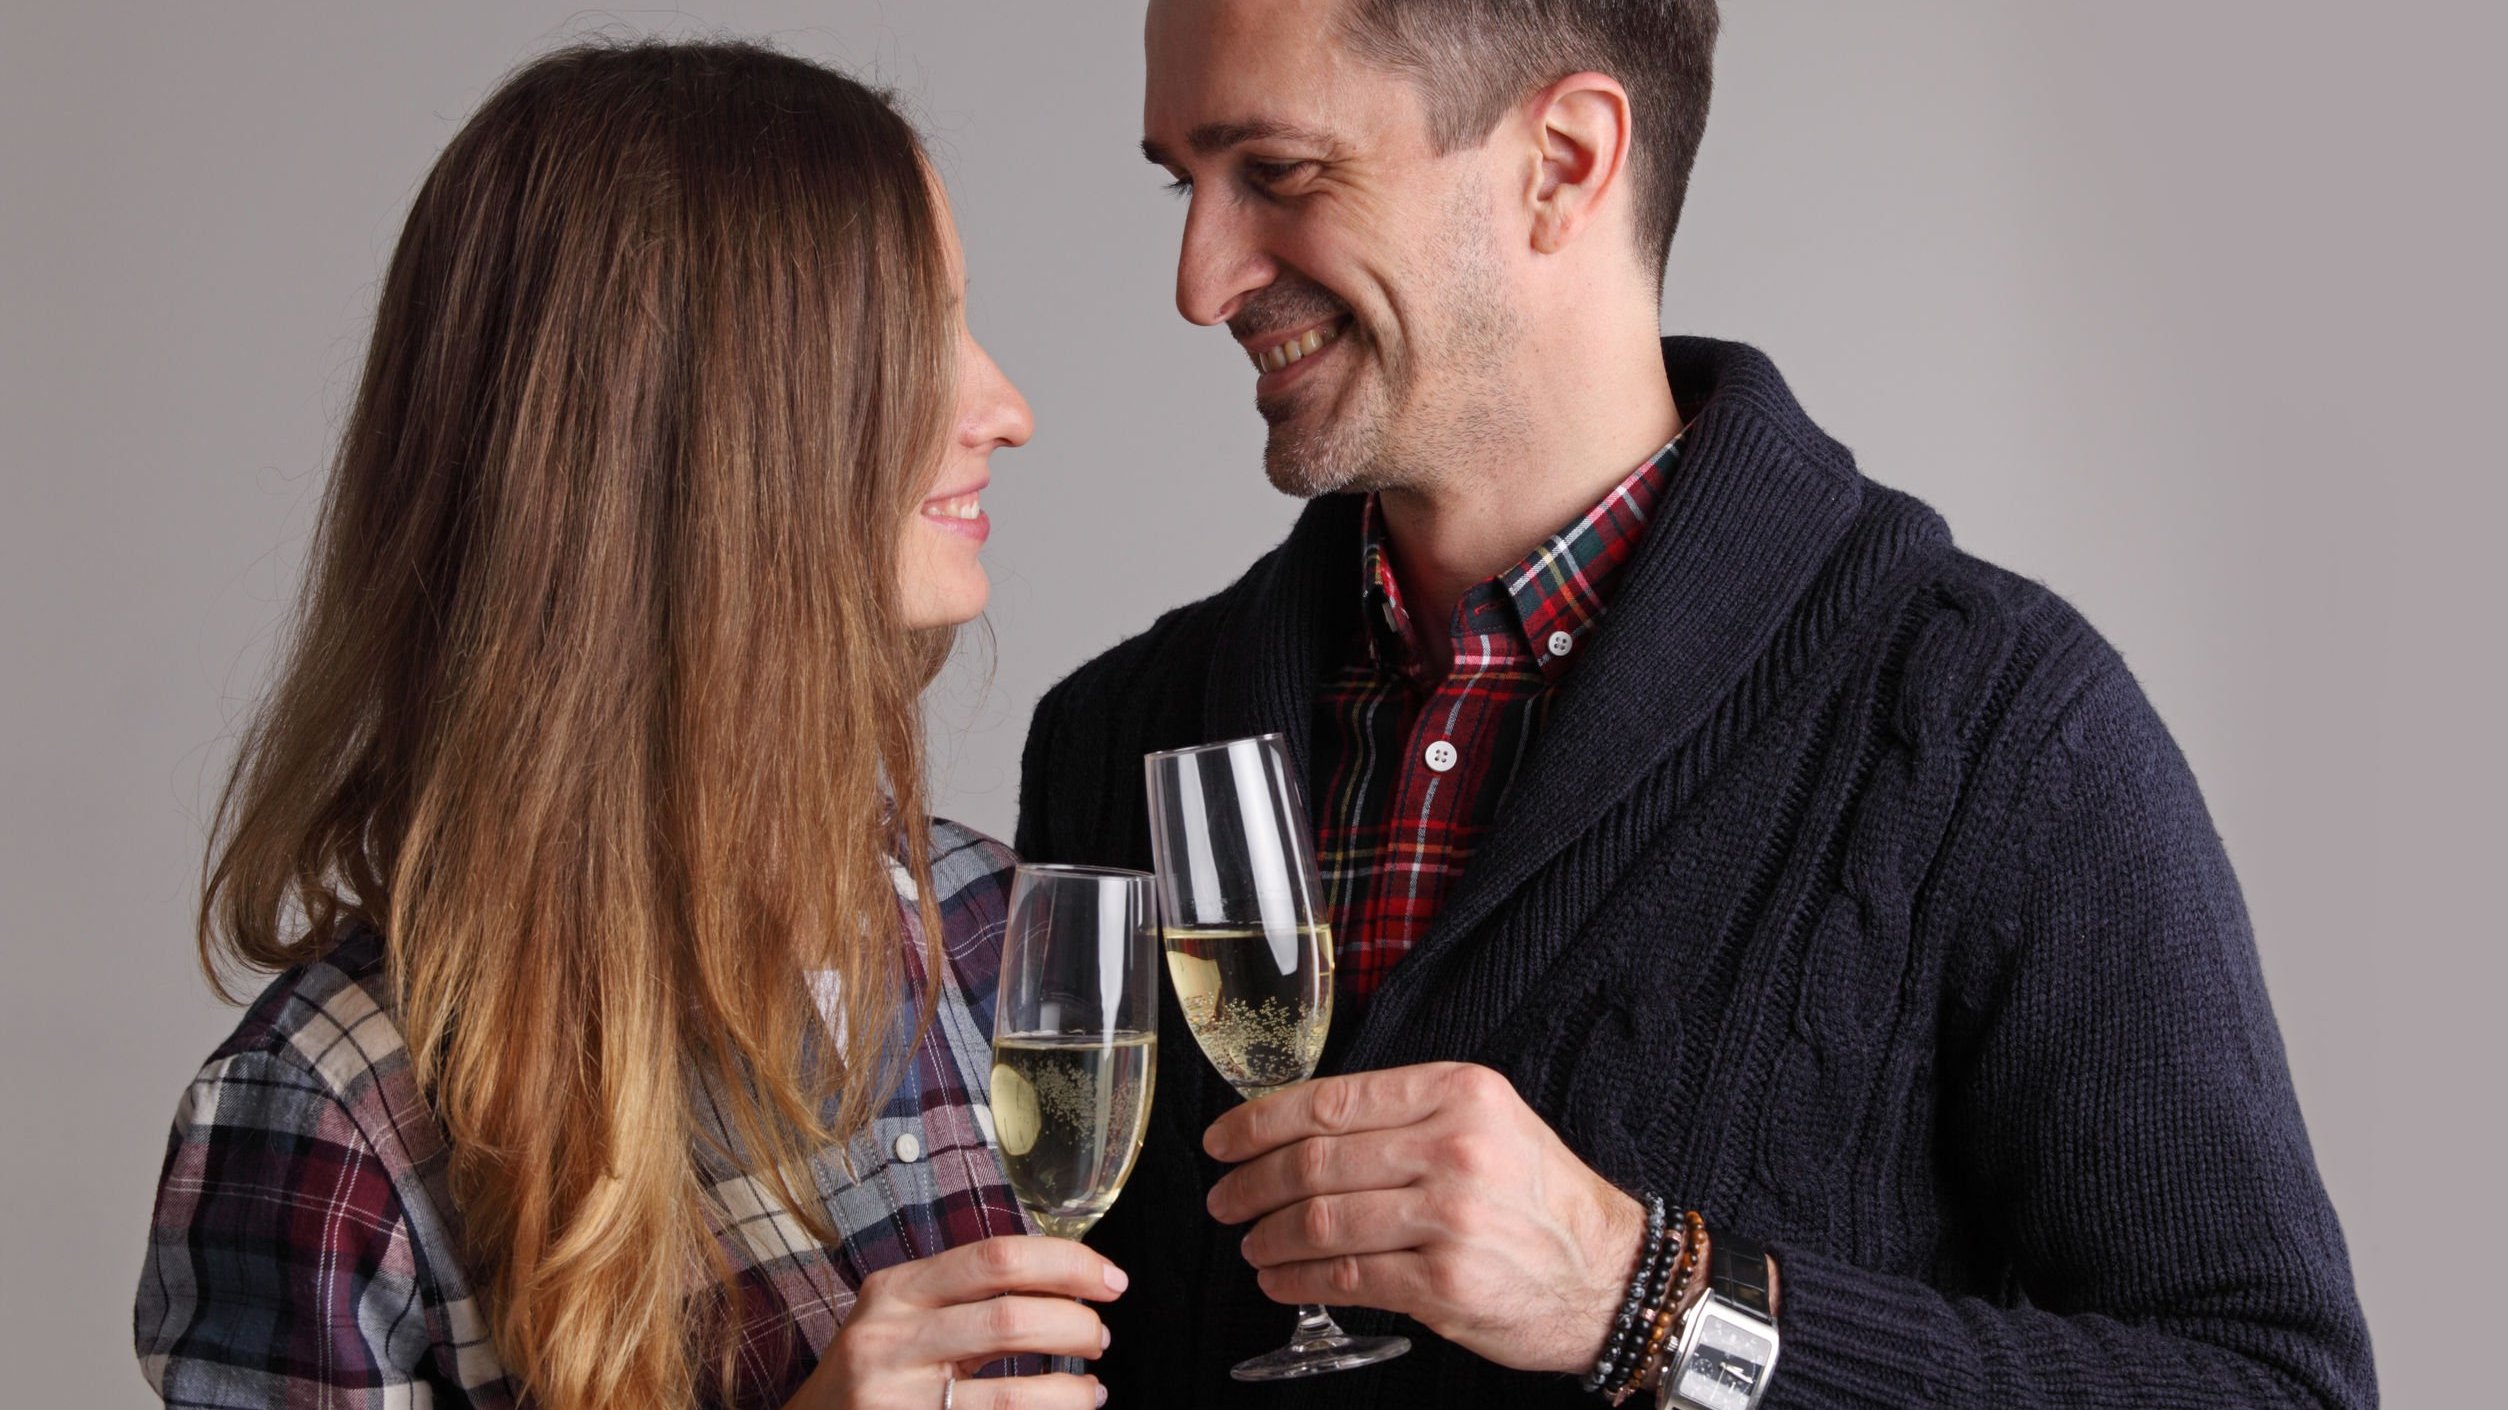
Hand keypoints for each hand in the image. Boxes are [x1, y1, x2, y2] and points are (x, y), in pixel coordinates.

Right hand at [787, 1235, 1124, 1409]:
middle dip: (1076, 1327)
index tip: (1110, 1280)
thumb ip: (961, 1296)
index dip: (1066, 1264)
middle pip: (1011, 1318)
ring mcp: (895, 1399)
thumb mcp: (898, 1318)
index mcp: (894, 1290)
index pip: (996, 1257)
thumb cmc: (869, 1374)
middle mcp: (889, 1339)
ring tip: (1090, 1391)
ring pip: (1013, 1394)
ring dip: (1070, 1392)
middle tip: (1100, 1337)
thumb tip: (1064, 1283)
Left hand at [1203, 1062, 1642, 1373]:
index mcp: (1458, 1093)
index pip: (1332, 1101)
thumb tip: (1302, 1129)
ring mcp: (1448, 1218)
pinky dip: (1299, 1280)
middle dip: (1252, 1183)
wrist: (1609, 1276)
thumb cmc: (1542, 1200)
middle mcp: (1454, 1148)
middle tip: (1224, 1198)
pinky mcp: (1443, 1283)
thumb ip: (1406, 1116)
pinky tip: (1282, 1279)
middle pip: (1316, 1162)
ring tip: (1251, 1243)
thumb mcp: (1489, 1123)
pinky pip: (1345, 1277)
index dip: (1260, 1123)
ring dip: (1270, 1236)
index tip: (1224, 1140)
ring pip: (1322, 1221)